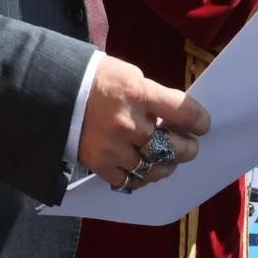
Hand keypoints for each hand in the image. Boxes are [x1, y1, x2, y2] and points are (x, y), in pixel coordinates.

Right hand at [77, 56, 209, 189]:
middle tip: (189, 147)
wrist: (54, 91)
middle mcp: (127, 122)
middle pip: (172, 146)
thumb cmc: (98, 79)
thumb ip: (154, 97)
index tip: (202, 125)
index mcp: (138, 93)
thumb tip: (176, 118)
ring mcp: (113, 146)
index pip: (183, 111)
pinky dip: (140, 177)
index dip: (199, 121)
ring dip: (166, 166)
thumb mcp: (130, 75)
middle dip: (187, 148)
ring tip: (167, 160)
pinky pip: (129, 181)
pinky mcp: (99, 163)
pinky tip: (143, 169)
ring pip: (153, 169)